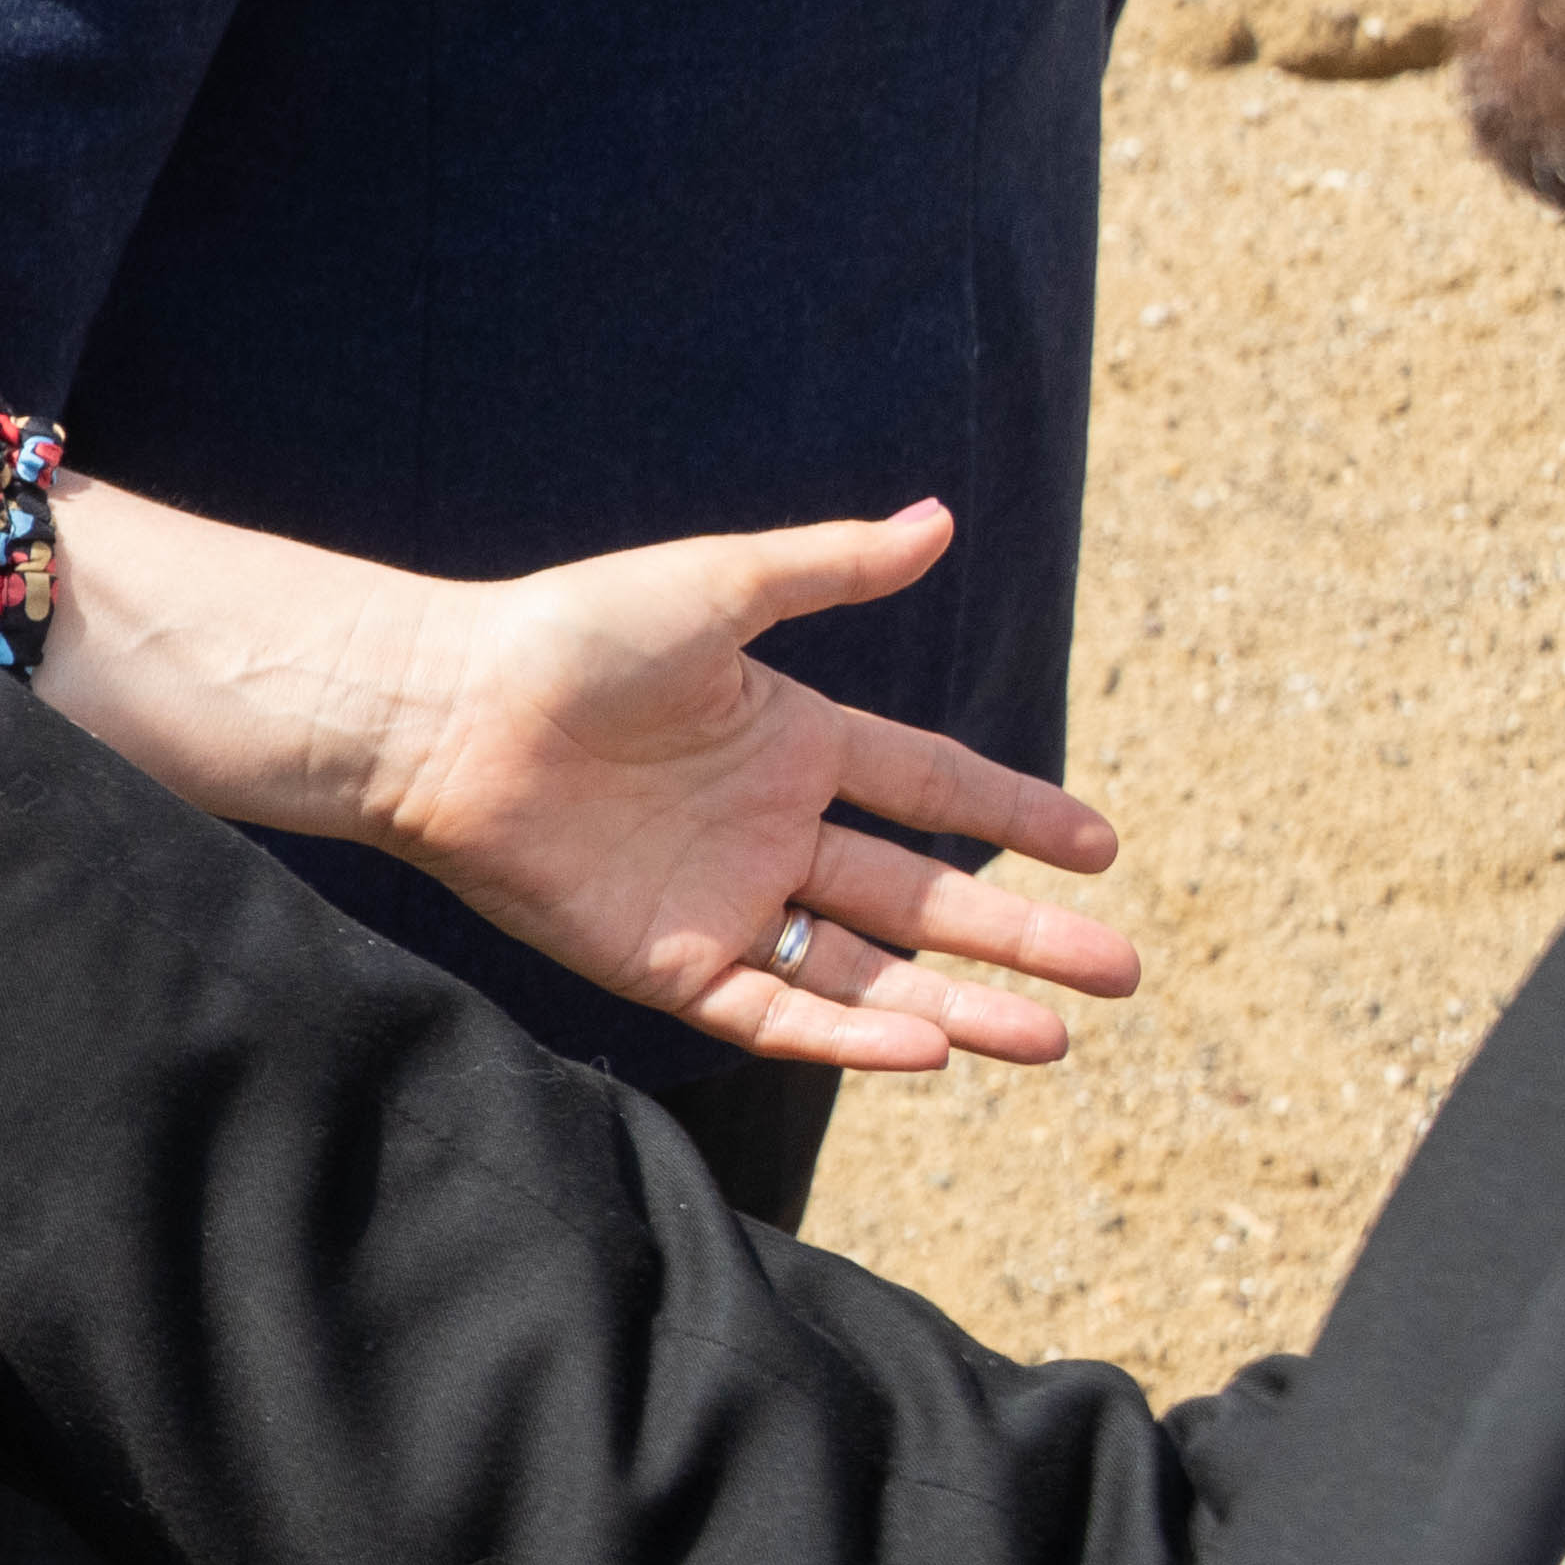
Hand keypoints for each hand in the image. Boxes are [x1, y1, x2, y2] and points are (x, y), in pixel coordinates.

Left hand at [355, 502, 1141, 1072]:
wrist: (440, 710)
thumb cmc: (564, 634)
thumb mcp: (717, 589)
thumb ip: (831, 566)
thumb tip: (941, 518)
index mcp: (788, 741)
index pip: (931, 787)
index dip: (1017, 814)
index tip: (1104, 848)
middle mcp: (767, 830)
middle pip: (925, 894)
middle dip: (1024, 936)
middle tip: (1124, 971)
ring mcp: (721, 901)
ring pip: (869, 968)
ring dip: (963, 1004)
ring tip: (1057, 1039)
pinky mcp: (665, 962)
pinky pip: (777, 1009)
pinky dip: (853, 1032)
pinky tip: (933, 1045)